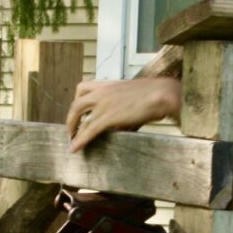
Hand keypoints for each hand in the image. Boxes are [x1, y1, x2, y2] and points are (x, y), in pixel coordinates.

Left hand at [66, 78, 180, 151]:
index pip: (82, 87)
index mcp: (107, 84)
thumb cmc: (153, 94)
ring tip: (71, 141)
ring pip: (79, 115)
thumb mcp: (131, 96)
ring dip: (72, 129)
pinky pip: (89, 129)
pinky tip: (75, 148)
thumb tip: (120, 124)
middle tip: (72, 130)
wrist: (162, 94)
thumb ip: (120, 107)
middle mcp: (102, 92)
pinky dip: (80, 140)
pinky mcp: (109, 116)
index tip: (78, 112)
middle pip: (76, 102)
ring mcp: (104, 103)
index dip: (77, 101)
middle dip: (71, 117)